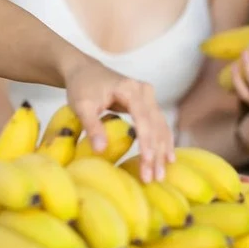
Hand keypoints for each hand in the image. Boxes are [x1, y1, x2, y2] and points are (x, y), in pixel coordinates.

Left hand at [63, 54, 172, 182]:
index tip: (147, 163)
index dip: (147, 142)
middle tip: (154, 177)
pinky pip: (159, 124)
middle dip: (156, 153)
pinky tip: (167, 158)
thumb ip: (92, 126)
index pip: (143, 119)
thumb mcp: (81, 105)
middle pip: (155, 125)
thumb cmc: (81, 86)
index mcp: (130, 89)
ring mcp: (148, 96)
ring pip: (161, 126)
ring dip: (162, 150)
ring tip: (161, 174)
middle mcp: (144, 91)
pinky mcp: (147, 103)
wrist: (84, 70)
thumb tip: (101, 149)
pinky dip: (162, 141)